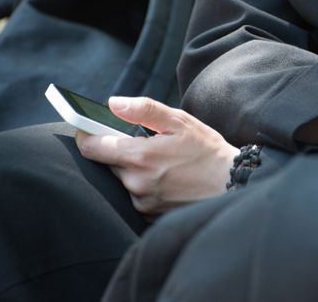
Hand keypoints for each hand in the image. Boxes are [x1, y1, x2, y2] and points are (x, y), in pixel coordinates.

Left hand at [75, 96, 238, 214]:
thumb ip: (144, 110)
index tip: (87, 127)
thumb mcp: (180, 121)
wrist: (232, 185)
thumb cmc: (208, 150)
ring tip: (160, 162)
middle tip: (143, 143)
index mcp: (140, 157)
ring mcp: (142, 202)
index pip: (92, 147)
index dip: (86, 134)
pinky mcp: (149, 215)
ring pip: (121, 180)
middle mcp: (136, 183)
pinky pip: (134, 196)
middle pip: (106, 163)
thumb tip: (112, 103)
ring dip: (131, 169)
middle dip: (116, 151)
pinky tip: (164, 178)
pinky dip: (142, 185)